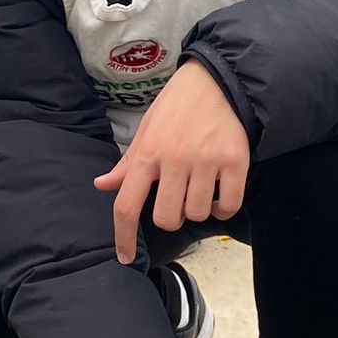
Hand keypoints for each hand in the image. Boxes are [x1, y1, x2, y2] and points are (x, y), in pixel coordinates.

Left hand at [94, 60, 247, 264]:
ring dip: (197, 211)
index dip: (123, 237)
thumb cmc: (178, 106)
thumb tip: (102, 184)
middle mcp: (174, 159)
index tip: (125, 257)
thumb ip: (128, 163)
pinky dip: (222, 209)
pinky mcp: (235, 162)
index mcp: (147, 153)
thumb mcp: (146, 129)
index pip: (126, 204)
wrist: (218, 80)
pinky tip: (218, 196)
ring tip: (199, 191)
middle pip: (165, 218)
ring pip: (196, 214)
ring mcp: (206, 161)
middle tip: (176, 199)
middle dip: (170, 217)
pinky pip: (228, 205)